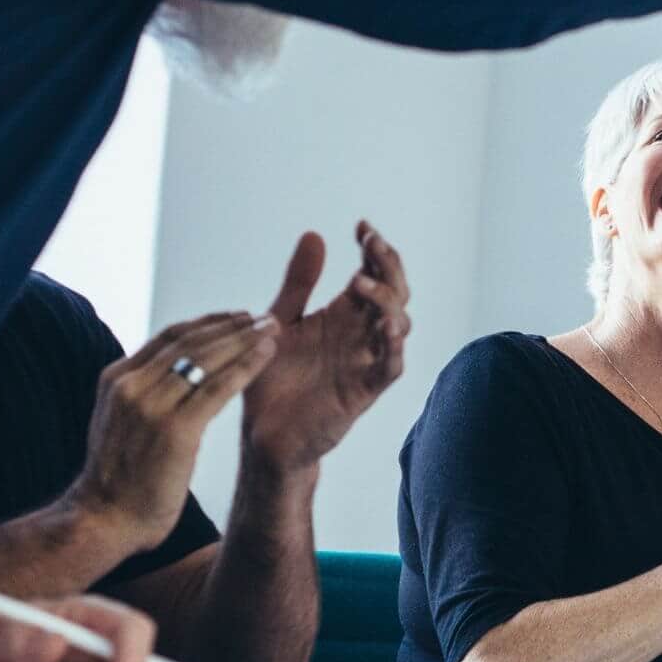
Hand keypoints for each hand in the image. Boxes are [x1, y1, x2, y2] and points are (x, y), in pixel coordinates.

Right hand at [65, 311, 281, 549]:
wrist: (105, 519)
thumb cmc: (120, 478)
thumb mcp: (121, 422)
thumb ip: (142, 394)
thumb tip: (170, 375)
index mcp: (116, 379)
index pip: (169, 337)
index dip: (208, 323)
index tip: (237, 317)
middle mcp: (131, 385)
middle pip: (191, 341)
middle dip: (232, 326)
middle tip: (265, 317)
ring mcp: (151, 406)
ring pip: (207, 359)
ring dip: (245, 340)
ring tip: (273, 329)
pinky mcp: (175, 429)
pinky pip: (218, 388)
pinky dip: (246, 366)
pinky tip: (268, 355)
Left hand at [241, 222, 410, 472]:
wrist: (262, 434)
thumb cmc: (273, 380)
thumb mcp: (280, 321)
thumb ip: (299, 283)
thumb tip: (314, 234)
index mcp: (343, 315)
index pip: (372, 274)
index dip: (374, 250)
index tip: (362, 227)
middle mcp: (360, 334)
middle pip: (394, 292)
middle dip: (387, 266)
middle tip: (372, 245)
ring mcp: (365, 361)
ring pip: (399, 325)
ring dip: (387, 302)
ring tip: (361, 285)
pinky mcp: (364, 390)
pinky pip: (390, 366)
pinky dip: (393, 346)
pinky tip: (386, 327)